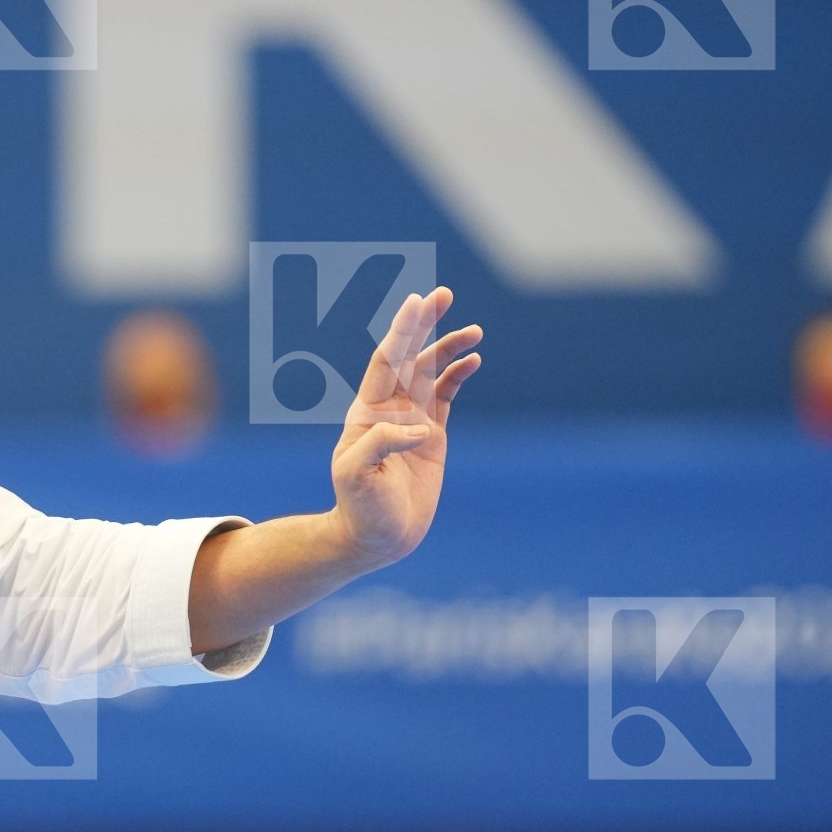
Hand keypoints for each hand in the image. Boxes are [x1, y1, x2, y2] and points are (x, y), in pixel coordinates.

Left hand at [328, 286, 481, 564]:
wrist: (377, 537)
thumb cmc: (360, 507)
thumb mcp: (357, 475)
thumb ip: (380, 444)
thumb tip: (419, 426)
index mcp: (366, 411)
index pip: (386, 360)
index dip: (402, 331)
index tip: (417, 302)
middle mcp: (387, 408)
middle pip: (407, 356)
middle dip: (423, 325)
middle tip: (442, 294)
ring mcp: (410, 419)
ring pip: (430, 372)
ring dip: (448, 348)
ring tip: (473, 331)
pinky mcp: (431, 435)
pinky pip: (445, 396)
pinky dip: (458, 376)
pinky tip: (473, 360)